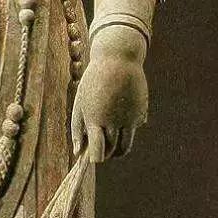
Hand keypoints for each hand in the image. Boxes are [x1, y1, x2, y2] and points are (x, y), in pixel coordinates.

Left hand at [71, 25, 148, 161]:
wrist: (118, 58)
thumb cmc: (94, 80)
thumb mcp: (80, 101)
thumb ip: (77, 128)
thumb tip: (78, 153)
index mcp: (95, 118)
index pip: (98, 151)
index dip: (96, 158)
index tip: (94, 158)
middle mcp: (114, 120)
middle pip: (112, 151)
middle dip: (106, 154)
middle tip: (100, 150)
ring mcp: (130, 117)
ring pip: (126, 146)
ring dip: (118, 150)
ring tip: (111, 144)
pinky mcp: (141, 113)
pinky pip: (133, 130)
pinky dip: (126, 130)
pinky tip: (121, 117)